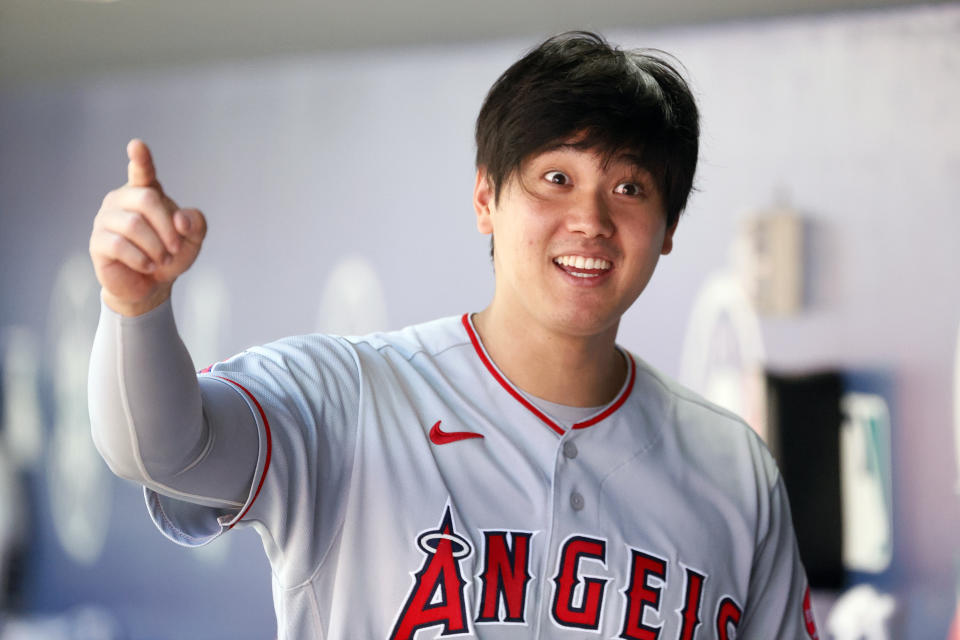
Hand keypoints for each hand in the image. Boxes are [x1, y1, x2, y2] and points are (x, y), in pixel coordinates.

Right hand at [89, 139, 206, 315]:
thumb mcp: (193, 239)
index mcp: (145, 192)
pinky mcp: (98, 241)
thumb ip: (196, 224)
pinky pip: (119, 245)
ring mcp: (106, 219)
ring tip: (162, 260)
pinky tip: (148, 266)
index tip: (137, 145)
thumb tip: (181, 220)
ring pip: (133, 225)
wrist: (151, 285)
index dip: (140, 159)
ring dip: (156, 247)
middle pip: (147, 200)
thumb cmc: (170, 255)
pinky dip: (141, 259)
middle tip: (175, 248)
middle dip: (167, 227)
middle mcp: (122, 200)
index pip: (142, 171)